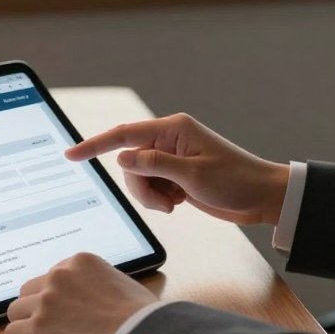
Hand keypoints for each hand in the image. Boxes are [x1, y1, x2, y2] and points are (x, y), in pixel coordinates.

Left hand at [5, 252, 154, 333]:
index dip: (56, 297)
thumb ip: (99, 285)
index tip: (64, 313)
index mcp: (81, 262)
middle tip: (51, 328)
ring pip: (16, 311)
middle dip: (37, 308)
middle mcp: (59, 275)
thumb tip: (94, 300)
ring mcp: (47, 301)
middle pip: (30, 290)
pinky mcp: (39, 328)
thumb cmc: (143, 319)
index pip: (52, 276)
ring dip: (27, 325)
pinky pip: (14, 333)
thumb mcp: (122, 285)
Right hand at [65, 113, 288, 224]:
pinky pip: (151, 186)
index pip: (124, 135)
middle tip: (165, 202)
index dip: (95, 145)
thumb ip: (154, 164)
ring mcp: (172, 157)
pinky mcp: (176, 173)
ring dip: (151, 196)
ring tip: (176, 203)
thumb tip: (122, 157)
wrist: (263, 197)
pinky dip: (159, 199)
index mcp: (173, 130)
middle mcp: (169, 139)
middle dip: (140, 186)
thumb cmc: (236, 181)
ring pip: (138, 177)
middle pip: (130, 162)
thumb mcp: (192, 176)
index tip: (71, 154)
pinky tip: (181, 202)